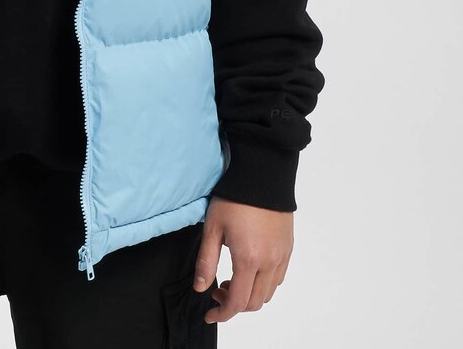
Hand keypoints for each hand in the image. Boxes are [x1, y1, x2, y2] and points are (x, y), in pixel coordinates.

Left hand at [192, 196, 293, 323]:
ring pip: (268, 293)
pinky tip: (249, 269)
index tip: (210, 314)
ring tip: (232, 279)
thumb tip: (201, 288)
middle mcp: (269, 262)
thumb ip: (206, 261)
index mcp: (248, 258)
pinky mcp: (287, 248)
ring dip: (249, 295)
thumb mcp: (213, 227)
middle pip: (254, 302)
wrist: (263, 174)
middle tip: (216, 290)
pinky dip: (264, 284)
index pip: (238, 301)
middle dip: (234, 304)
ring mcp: (281, 256)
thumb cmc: (235, 198)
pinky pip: (278, 278)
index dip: (223, 314)